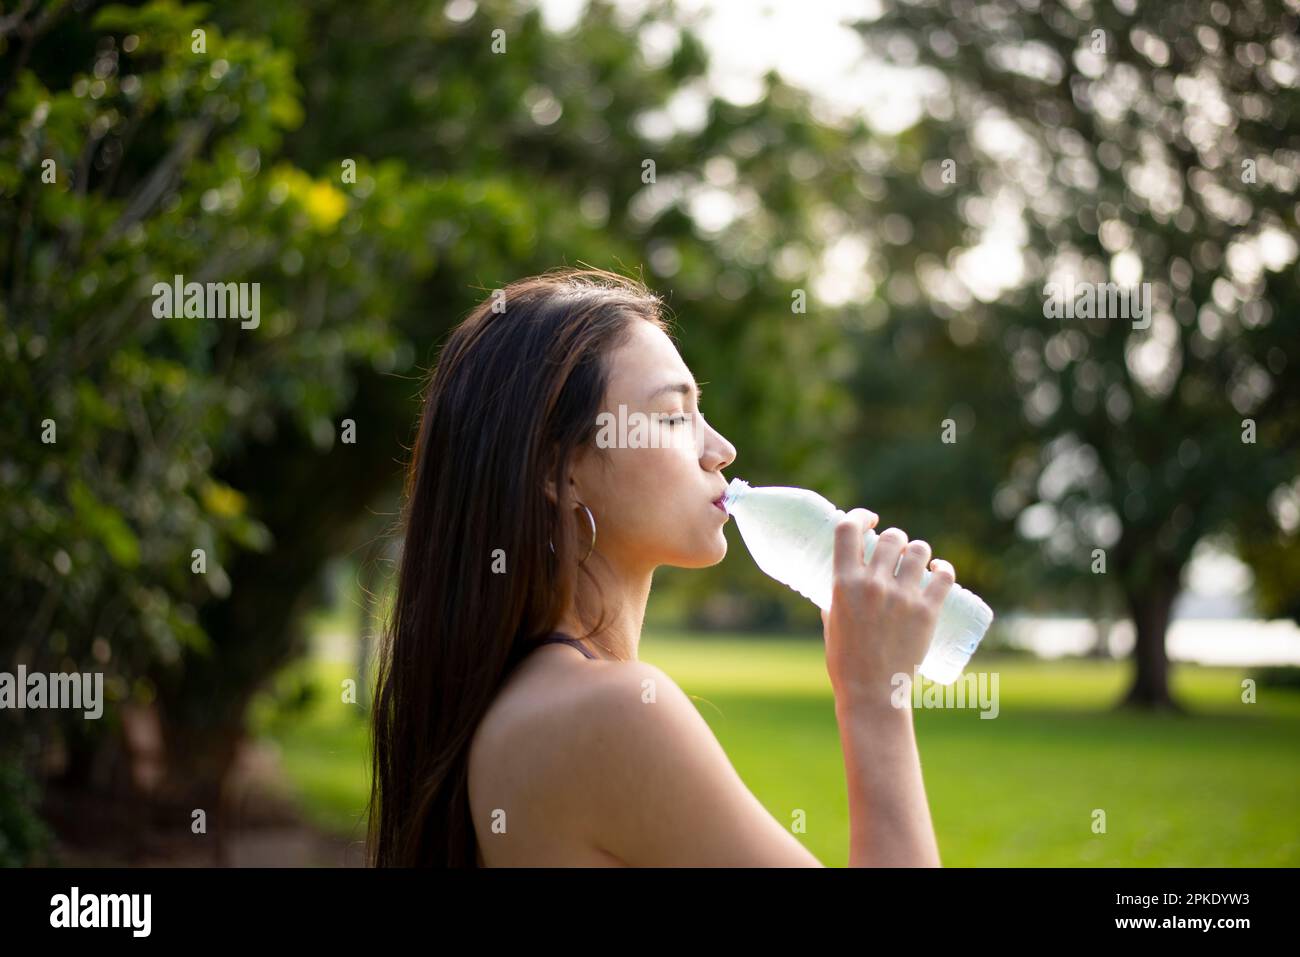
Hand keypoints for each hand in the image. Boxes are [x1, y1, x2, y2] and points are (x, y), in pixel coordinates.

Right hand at [820, 510, 955, 711]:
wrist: (871, 693)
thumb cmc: (845, 661)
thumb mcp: (830, 621)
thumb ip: (836, 597)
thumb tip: (844, 582)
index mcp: (843, 583)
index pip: (849, 529)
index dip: (861, 516)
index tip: (869, 520)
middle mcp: (874, 584)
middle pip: (891, 537)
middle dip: (894, 540)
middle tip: (896, 553)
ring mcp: (903, 597)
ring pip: (919, 551)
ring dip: (918, 552)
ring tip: (917, 562)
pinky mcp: (927, 612)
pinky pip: (944, 576)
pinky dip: (943, 569)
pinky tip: (939, 570)